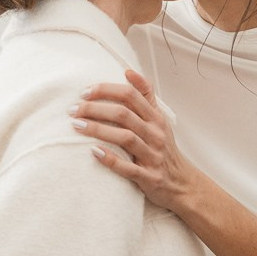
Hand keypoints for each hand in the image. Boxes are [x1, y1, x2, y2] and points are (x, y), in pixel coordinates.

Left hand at [69, 70, 194, 211]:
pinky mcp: (149, 177)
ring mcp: (153, 156)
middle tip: (73, 110)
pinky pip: (128, 168)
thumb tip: (129, 71)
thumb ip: (146, 96)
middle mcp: (156, 134)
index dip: (106, 90)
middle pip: (124, 114)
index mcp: (156, 118)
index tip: (85, 92)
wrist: (183, 184)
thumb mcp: (159, 120)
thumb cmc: (164, 149)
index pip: (131, 95)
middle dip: (95, 109)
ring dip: (98, 130)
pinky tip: (94, 152)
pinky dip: (111, 159)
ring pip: (125, 138)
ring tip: (77, 126)